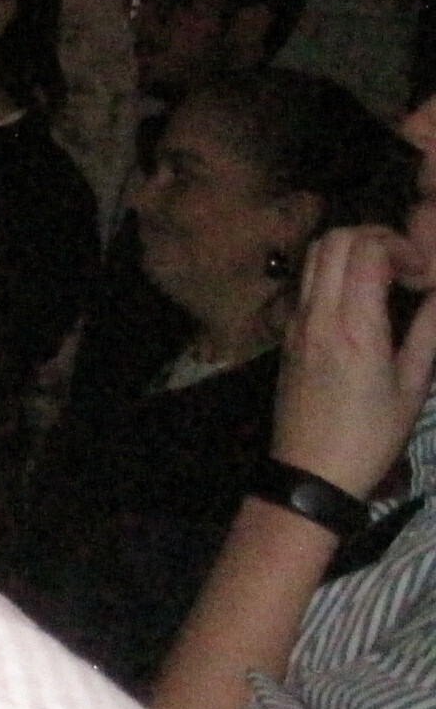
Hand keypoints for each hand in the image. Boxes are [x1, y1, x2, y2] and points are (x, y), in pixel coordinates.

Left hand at [272, 224, 435, 501]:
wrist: (310, 471)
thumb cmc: (370, 435)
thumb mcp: (414, 384)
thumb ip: (430, 330)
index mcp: (353, 325)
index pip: (366, 249)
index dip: (401, 247)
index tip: (423, 276)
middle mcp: (317, 313)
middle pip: (334, 238)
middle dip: (376, 237)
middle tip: (406, 267)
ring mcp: (295, 321)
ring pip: (314, 255)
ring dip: (351, 250)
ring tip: (385, 278)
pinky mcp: (287, 332)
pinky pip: (306, 281)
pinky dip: (333, 270)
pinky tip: (360, 298)